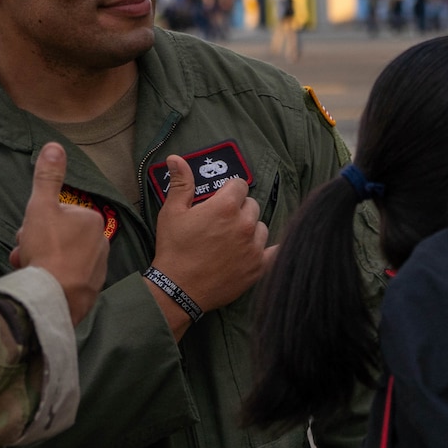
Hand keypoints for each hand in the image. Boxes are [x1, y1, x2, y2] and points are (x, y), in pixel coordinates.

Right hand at [11, 143, 108, 323]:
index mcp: (92, 220)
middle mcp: (101, 243)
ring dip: (41, 260)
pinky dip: (52, 278)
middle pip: (60, 237)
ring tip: (29, 269)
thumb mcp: (41, 207)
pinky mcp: (90, 290)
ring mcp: (97, 268)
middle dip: (37, 243)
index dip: (38, 222)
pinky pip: (67, 278)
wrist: (54, 296)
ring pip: (61, 257)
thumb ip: (47, 177)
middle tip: (25, 253)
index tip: (28, 232)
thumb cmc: (47, 249)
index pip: (58, 215)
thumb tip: (53, 146)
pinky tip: (40, 283)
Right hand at [148, 157, 271, 331]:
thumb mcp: (172, 212)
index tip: (221, 198)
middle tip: (223, 221)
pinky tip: (261, 250)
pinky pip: (274, 251)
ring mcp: (254, 246)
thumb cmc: (174, 249)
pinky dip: (268, 249)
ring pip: (261, 227)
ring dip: (251, 229)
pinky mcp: (258, 266)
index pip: (240, 185)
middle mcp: (244, 224)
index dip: (229, 190)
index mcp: (225, 206)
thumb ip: (181, 183)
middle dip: (239, 209)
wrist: (177, 289)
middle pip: (252, 205)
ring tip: (233, 238)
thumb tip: (176, 158)